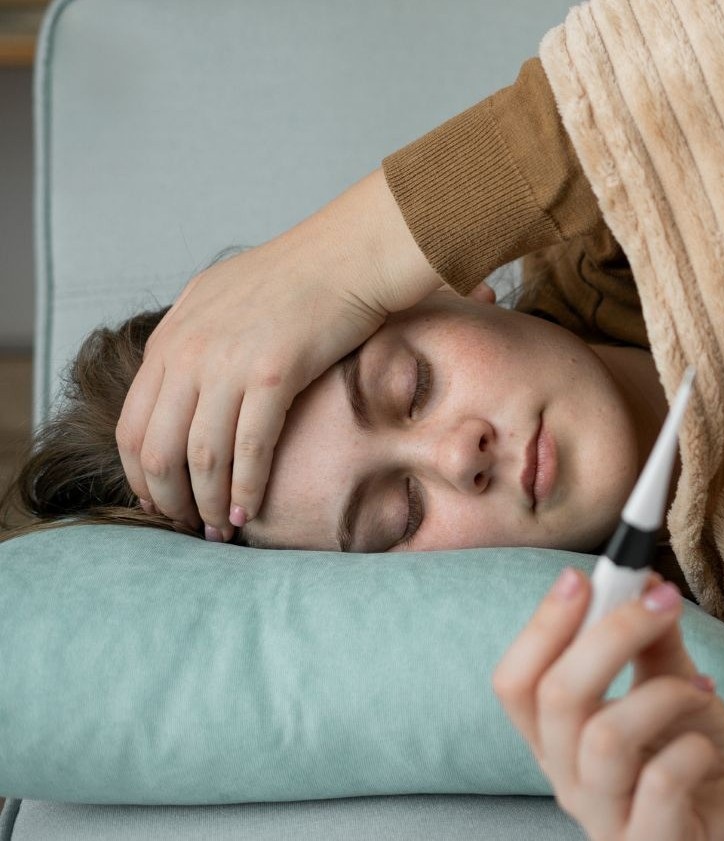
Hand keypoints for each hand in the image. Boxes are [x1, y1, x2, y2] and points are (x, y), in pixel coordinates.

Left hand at [116, 168, 444, 538]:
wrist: (349, 254)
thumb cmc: (300, 276)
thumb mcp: (223, 297)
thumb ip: (196, 339)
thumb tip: (188, 379)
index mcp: (171, 337)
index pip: (131, 422)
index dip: (140, 474)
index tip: (159, 501)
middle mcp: (187, 351)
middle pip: (156, 447)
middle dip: (168, 499)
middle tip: (187, 527)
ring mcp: (227, 362)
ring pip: (199, 455)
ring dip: (206, 503)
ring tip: (219, 529)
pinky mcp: (272, 373)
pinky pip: (248, 447)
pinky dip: (246, 487)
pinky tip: (248, 510)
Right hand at [493, 569, 723, 840]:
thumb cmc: (696, 753)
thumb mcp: (673, 685)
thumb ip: (653, 640)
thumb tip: (643, 581)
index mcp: (558, 740)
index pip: (516, 683)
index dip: (542, 626)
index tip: (585, 576)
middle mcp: (568, 782)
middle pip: (556, 698)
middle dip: (611, 634)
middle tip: (663, 599)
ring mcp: (606, 820)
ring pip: (604, 738)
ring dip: (661, 694)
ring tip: (701, 689)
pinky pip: (661, 783)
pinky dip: (693, 748)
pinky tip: (707, 748)